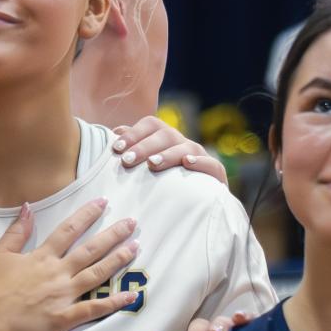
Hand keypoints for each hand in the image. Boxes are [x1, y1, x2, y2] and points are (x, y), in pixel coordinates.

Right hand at [0, 198, 139, 330]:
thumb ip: (16, 232)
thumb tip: (27, 207)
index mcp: (41, 257)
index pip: (69, 230)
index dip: (87, 215)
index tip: (103, 202)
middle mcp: (57, 273)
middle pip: (90, 250)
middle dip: (113, 235)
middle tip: (132, 223)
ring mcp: (63, 296)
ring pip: (97, 274)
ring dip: (118, 260)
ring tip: (136, 248)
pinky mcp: (63, 318)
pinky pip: (93, 309)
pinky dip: (113, 303)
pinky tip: (130, 295)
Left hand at [112, 116, 226, 183]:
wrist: (198, 206)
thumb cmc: (165, 184)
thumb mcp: (147, 167)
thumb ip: (134, 148)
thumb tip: (115, 132)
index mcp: (166, 138)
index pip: (151, 124)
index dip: (134, 133)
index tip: (116, 149)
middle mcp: (183, 143)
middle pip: (166, 135)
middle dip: (145, 146)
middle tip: (127, 161)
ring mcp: (200, 157)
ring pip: (187, 147)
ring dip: (168, 154)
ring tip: (152, 164)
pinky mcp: (216, 175)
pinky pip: (212, 164)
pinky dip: (200, 162)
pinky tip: (187, 163)